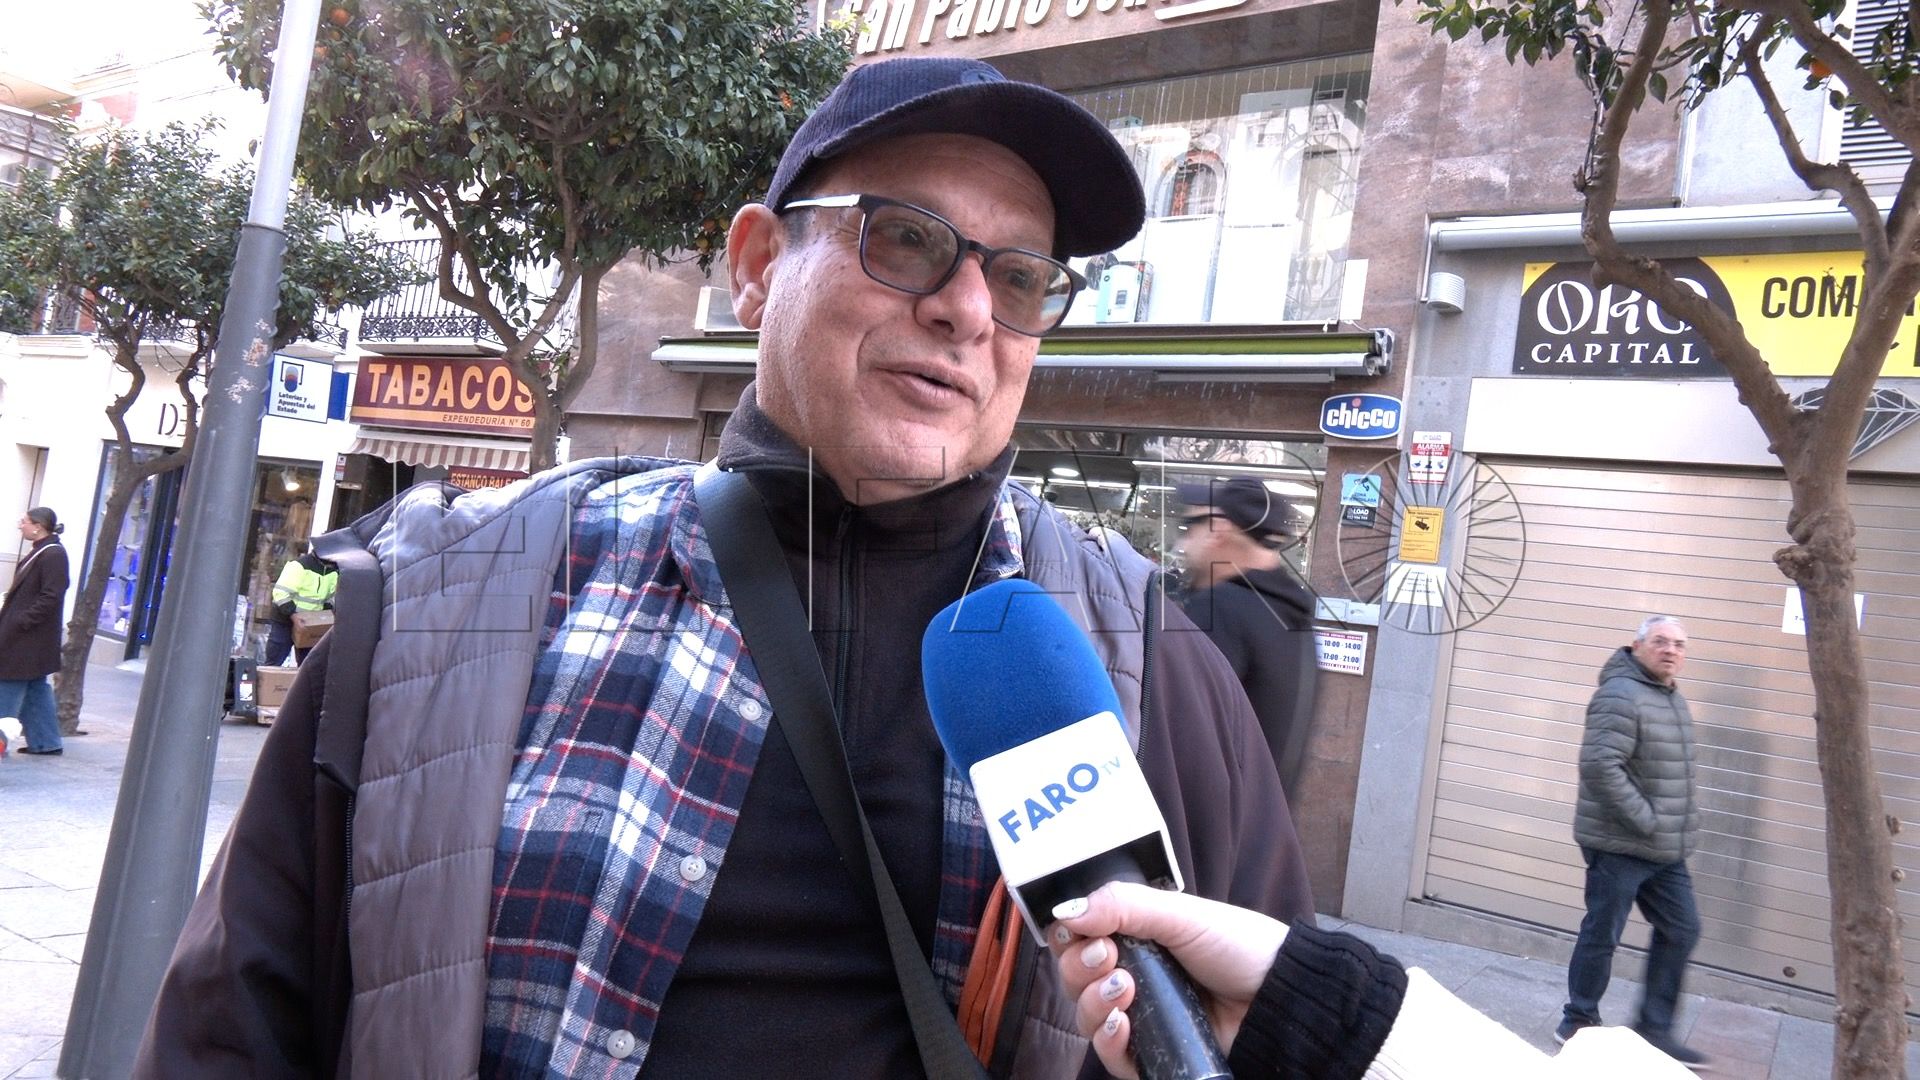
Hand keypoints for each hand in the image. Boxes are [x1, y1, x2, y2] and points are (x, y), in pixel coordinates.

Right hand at [1045, 882, 1287, 1078]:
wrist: (1279, 995)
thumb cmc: (1238, 946)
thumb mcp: (1180, 914)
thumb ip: (1122, 906)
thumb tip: (1066, 909)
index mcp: (1134, 938)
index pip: (1078, 939)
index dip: (1072, 938)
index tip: (1088, 935)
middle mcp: (1131, 976)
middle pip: (1074, 979)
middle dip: (1080, 969)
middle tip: (1109, 959)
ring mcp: (1141, 1016)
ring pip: (1086, 1018)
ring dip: (1092, 1004)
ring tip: (1124, 992)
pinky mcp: (1153, 1052)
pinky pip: (1111, 1056)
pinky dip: (1107, 1042)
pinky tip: (1121, 1026)